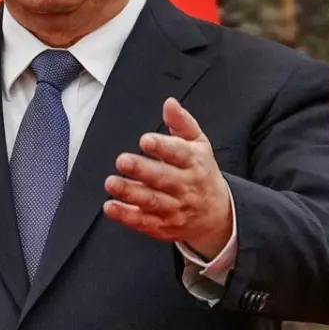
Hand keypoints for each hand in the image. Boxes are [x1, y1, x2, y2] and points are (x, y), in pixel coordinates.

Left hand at [103, 98, 233, 257]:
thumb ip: (182, 123)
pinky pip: (144, 222)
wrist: (218, 215)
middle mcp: (185, 187)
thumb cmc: (202, 172)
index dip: (163, 146)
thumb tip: (169, 102)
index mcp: (195, 163)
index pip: (180, 154)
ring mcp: (175, 208)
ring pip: (152, 201)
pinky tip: (110, 206)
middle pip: (164, 178)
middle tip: (122, 160)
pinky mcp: (163, 226)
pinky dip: (126, 216)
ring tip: (111, 182)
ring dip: (130, 193)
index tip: (145, 140)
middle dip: (142, 170)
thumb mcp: (199, 145)